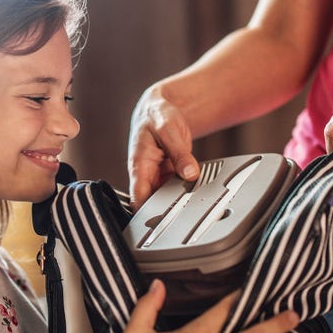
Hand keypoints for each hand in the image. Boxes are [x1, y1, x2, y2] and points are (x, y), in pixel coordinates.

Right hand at [128, 85, 200, 209]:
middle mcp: (145, 174)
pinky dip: (184, 192)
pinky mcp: (167, 174)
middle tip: (184, 217)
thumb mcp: (169, 130)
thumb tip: (189, 173)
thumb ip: (180, 153)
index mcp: (138, 164)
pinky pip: (175, 188)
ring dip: (177, 202)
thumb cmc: (157, 115)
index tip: (158, 223)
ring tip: (192, 206)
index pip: (137, 197)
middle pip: (151, 202)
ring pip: (165, 197)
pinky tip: (195, 193)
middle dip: (165, 211)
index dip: (145, 213)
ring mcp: (157, 175)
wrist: (160, 108)